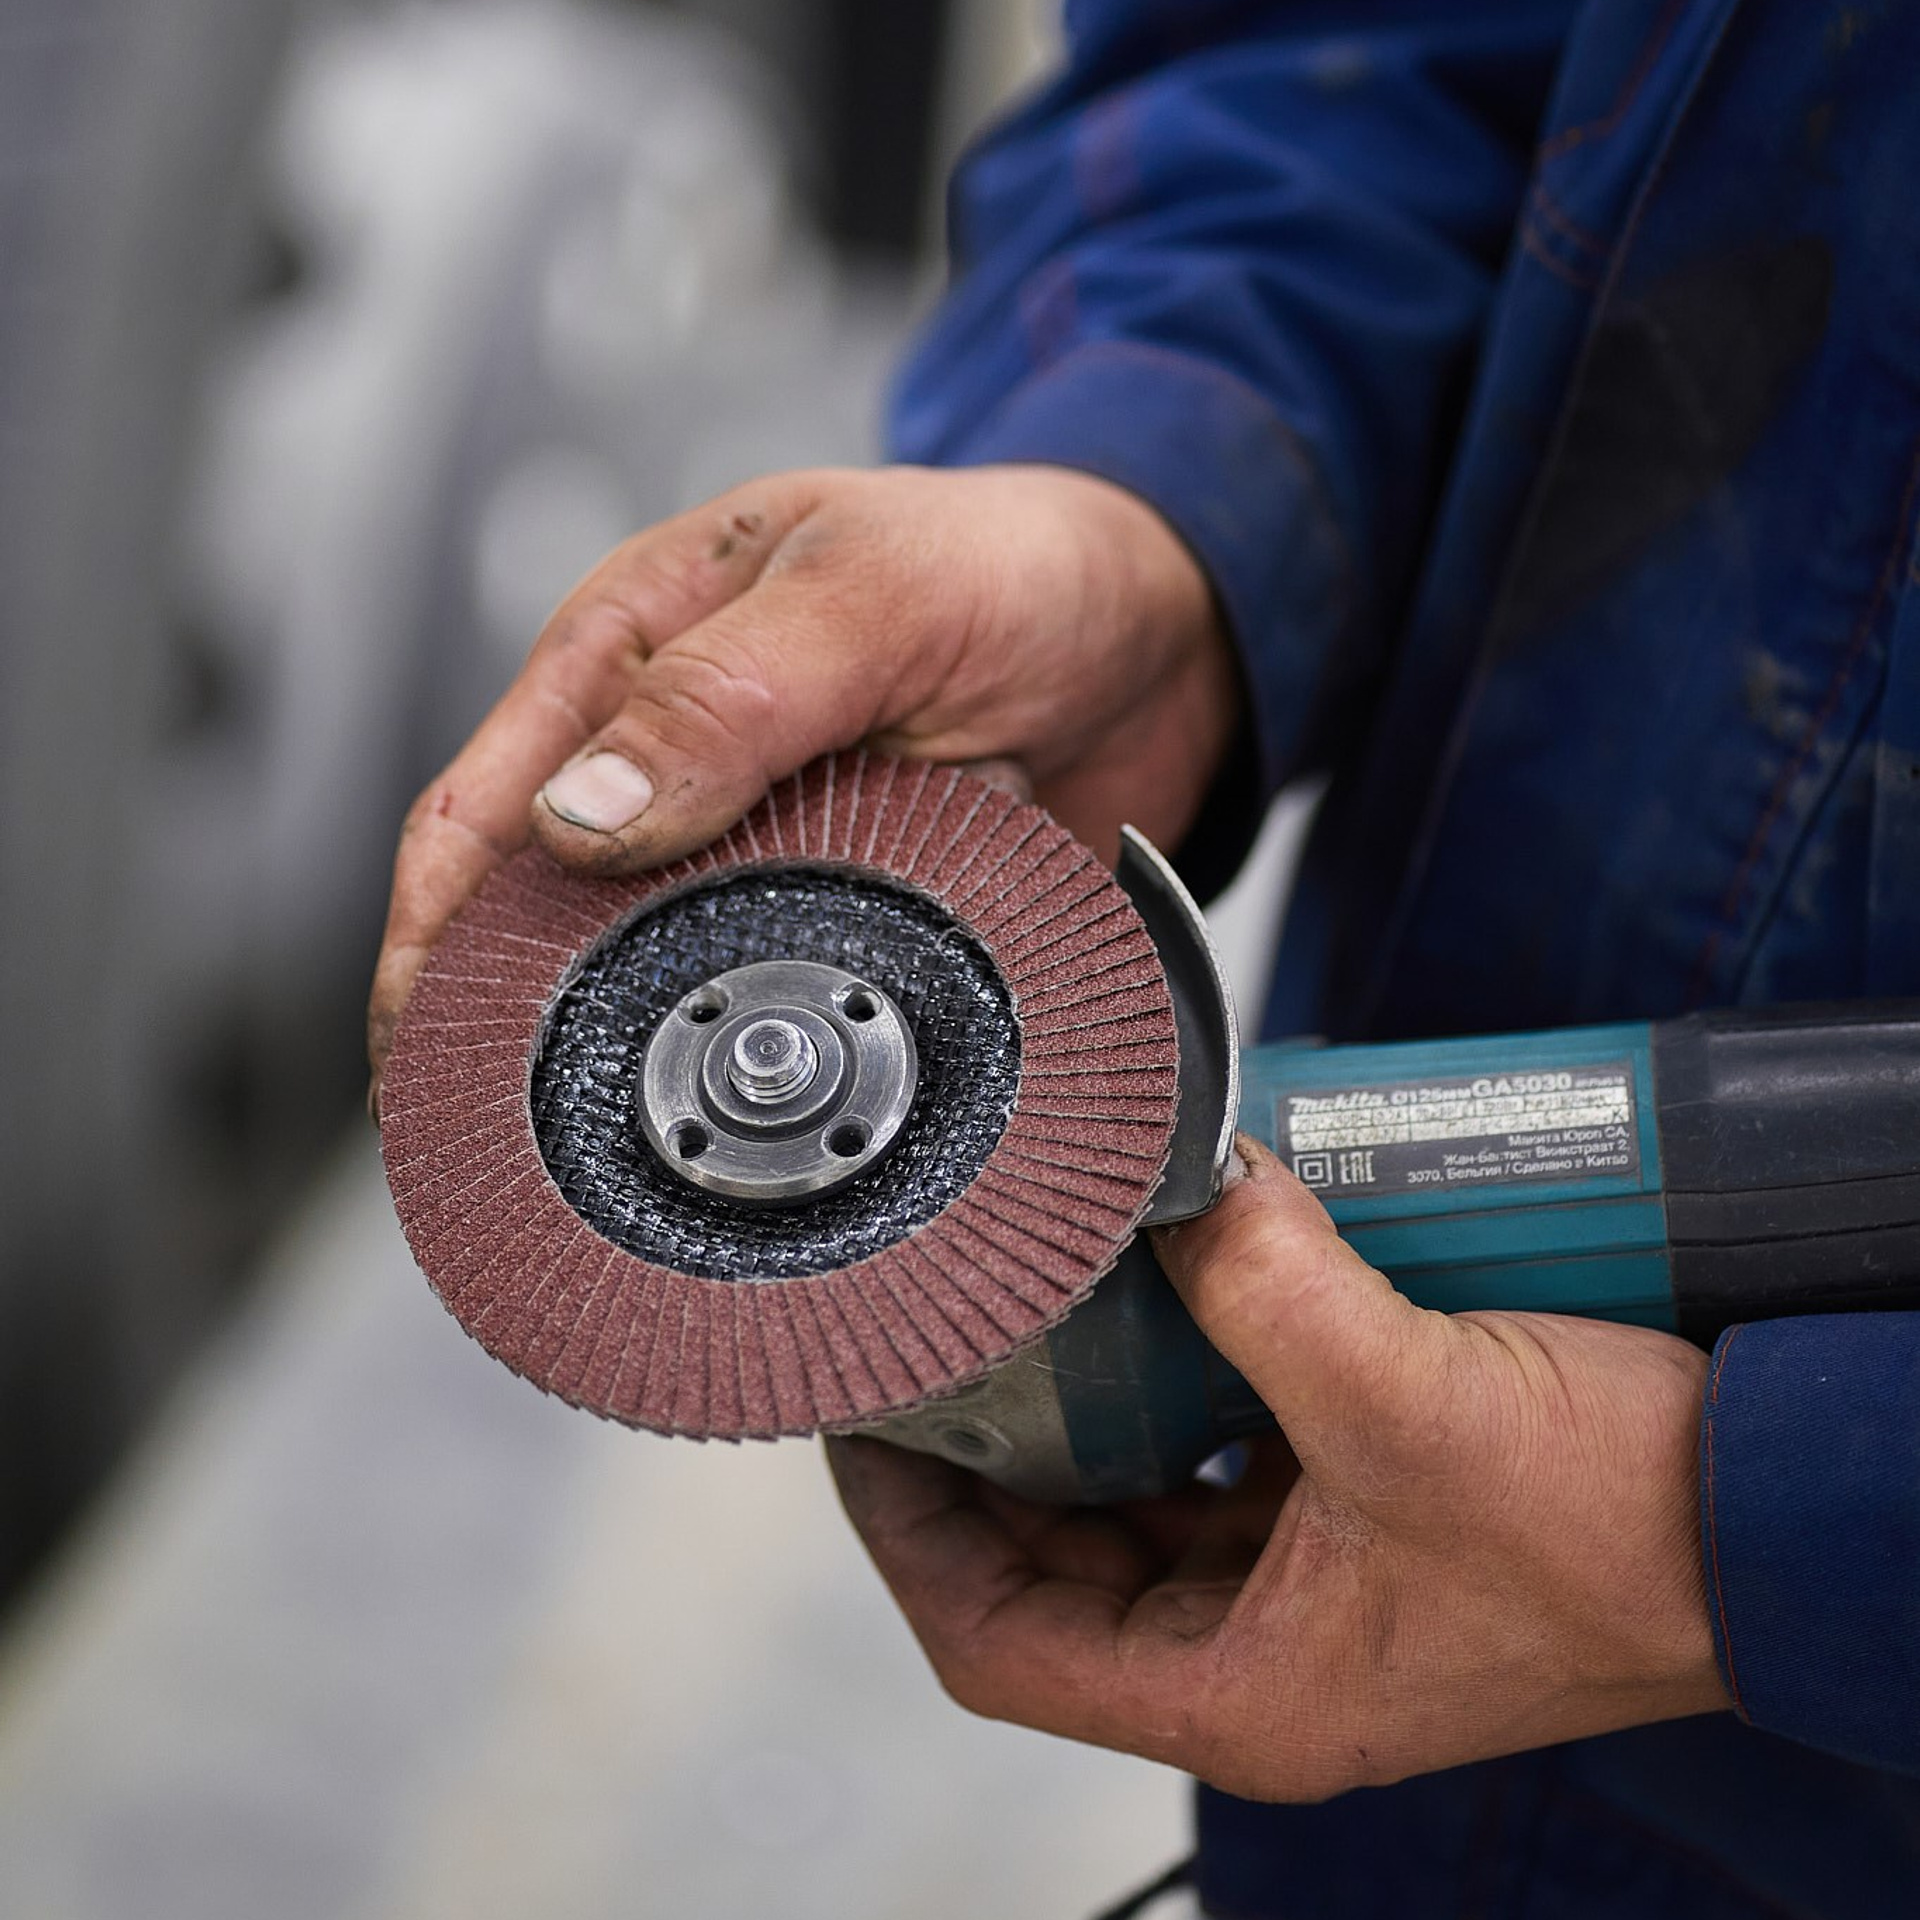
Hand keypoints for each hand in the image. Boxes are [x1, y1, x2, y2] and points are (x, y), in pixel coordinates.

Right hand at [367, 463, 1233, 1099]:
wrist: (1169, 628)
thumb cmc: (1017, 562)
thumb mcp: (870, 599)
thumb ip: (727, 696)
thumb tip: (579, 816)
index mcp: (639, 649)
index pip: (484, 807)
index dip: (431, 938)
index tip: (417, 1053)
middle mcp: (680, 755)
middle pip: (542, 909)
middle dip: (504, 1023)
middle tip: (500, 1146)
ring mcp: (761, 843)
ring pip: (654, 969)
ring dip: (632, 1052)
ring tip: (605, 1162)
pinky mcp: (843, 907)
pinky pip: (772, 994)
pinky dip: (755, 1052)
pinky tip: (751, 1119)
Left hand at [828, 1136, 1727, 1801]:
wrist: (1777, 1522)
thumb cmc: (1628, 1531)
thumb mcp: (1414, 1404)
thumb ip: (1269, 1287)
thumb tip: (1180, 1181)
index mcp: (1244, 1691)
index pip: (999, 1639)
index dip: (907, 1534)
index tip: (865, 1427)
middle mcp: (1264, 1655)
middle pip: (1058, 1564)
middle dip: (994, 1454)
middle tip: (947, 1333)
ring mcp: (1314, 1589)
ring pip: (1143, 1505)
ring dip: (1094, 1408)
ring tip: (1047, 1299)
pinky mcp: (1364, 1520)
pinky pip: (1229, 1456)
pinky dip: (1190, 1383)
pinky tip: (1179, 1296)